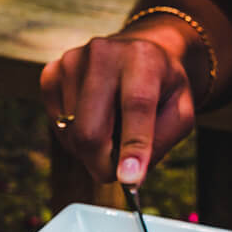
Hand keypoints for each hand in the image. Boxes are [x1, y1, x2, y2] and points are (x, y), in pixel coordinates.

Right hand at [40, 24, 197, 186]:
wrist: (137, 52)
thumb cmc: (160, 87)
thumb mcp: (180, 111)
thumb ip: (162, 141)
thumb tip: (128, 176)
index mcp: (142, 58)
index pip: (136, 107)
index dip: (133, 146)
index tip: (129, 179)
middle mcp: (103, 54)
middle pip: (91, 132)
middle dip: (102, 164)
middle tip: (116, 170)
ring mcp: (72, 62)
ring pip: (72, 135)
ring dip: (92, 149)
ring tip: (110, 129)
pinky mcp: (51, 74)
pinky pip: (57, 127)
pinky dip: (74, 136)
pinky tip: (92, 119)